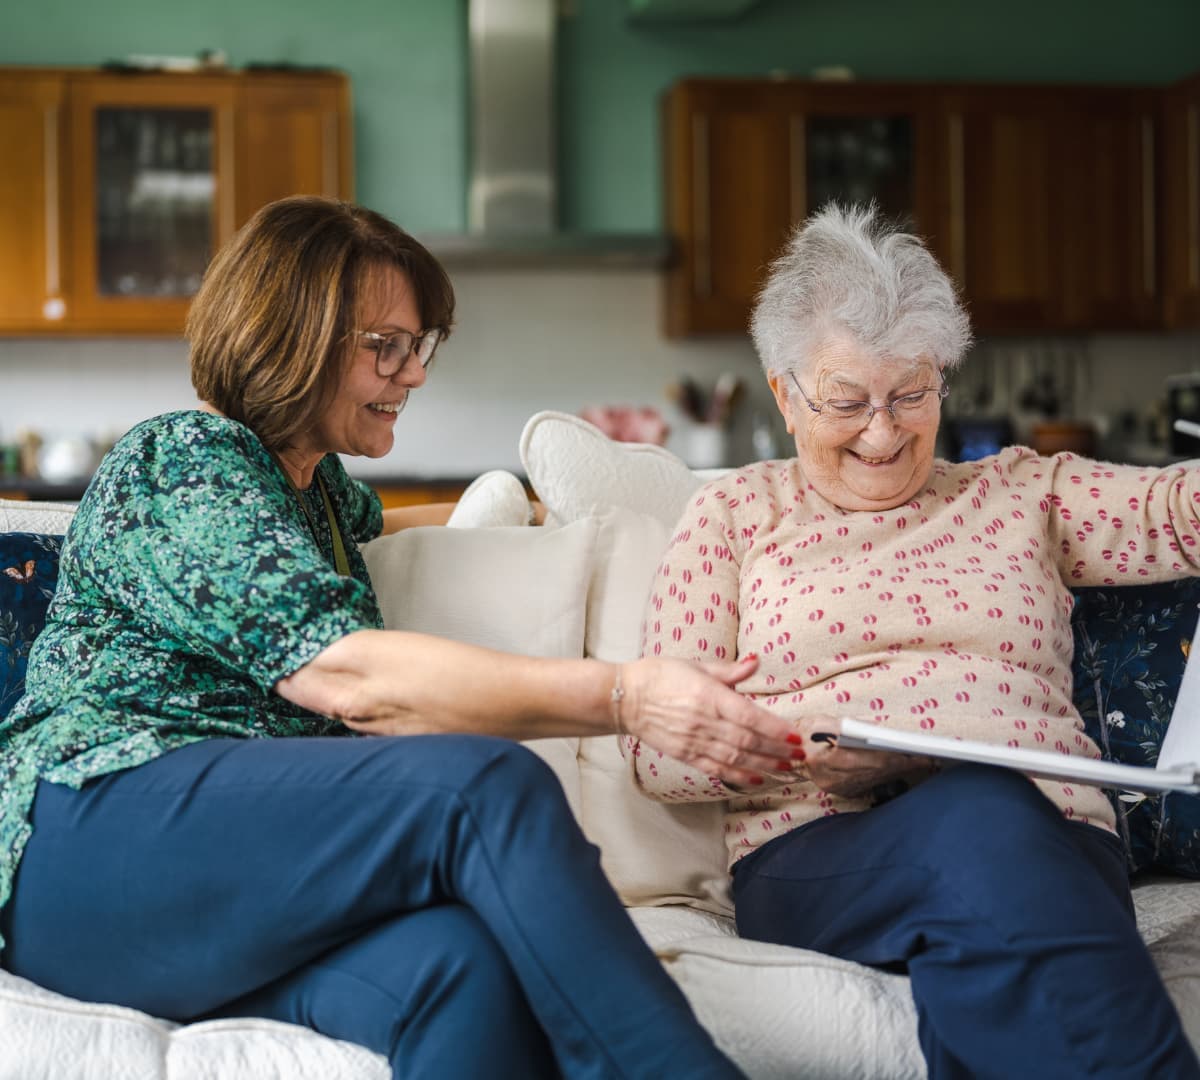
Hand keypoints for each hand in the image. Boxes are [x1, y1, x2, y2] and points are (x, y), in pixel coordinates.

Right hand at [620, 655, 804, 787]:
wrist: (625, 698)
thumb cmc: (660, 676)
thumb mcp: (696, 665)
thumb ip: (728, 670)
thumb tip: (755, 661)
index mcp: (708, 696)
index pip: (749, 715)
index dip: (774, 728)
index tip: (794, 734)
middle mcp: (703, 722)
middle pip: (747, 741)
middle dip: (777, 750)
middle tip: (800, 755)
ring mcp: (694, 741)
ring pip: (736, 758)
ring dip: (765, 765)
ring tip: (787, 769)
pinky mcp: (685, 755)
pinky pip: (716, 768)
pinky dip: (738, 776)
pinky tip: (757, 779)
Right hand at [796, 716, 932, 796]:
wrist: (791, 748)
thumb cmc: (811, 730)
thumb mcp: (828, 722)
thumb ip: (853, 727)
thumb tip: (883, 732)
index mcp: (822, 757)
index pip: (865, 758)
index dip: (891, 755)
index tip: (912, 751)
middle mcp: (829, 777)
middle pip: (874, 771)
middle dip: (902, 763)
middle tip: (926, 757)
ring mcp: (836, 787)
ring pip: (876, 779)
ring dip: (899, 770)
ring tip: (921, 761)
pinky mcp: (842, 792)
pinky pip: (871, 784)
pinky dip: (888, 775)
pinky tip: (902, 768)